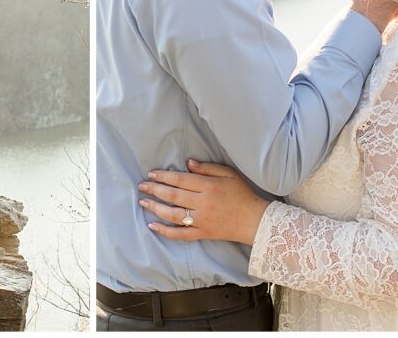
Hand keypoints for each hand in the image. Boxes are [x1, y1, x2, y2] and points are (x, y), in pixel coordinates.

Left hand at [137, 160, 268, 245]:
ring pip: (173, 214)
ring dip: (156, 208)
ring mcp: (202, 220)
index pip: (181, 180)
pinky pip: (181, 234)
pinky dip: (165, 231)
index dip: (164, 176)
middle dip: (155, 190)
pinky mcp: (203, 233)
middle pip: (173, 195)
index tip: (151, 173)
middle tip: (141, 186)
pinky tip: (153, 225)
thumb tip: (187, 163)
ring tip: (143, 201)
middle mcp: (203, 203)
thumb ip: (207, 168)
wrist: (255, 221)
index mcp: (209, 186)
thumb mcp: (228, 174)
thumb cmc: (242, 194)